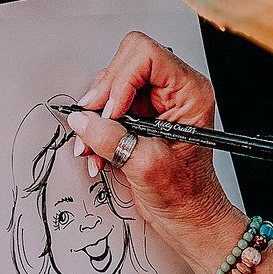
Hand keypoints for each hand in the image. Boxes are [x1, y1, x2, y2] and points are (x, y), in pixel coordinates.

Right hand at [65, 32, 238, 264]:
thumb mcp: (148, 165)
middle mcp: (172, 91)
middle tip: (93, 126)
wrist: (187, 218)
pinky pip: (105, 108)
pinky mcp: (138, 117)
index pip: (146, 55)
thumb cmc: (186, 195)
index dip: (121, 79)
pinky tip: (95, 152)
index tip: (111, 111)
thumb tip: (83, 120)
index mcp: (189, 92)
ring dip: (94, 118)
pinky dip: (94, 129)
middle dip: (102, 98)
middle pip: (123, 65)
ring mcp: (154, 103)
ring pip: (110, 87)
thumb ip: (112, 139)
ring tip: (91, 147)